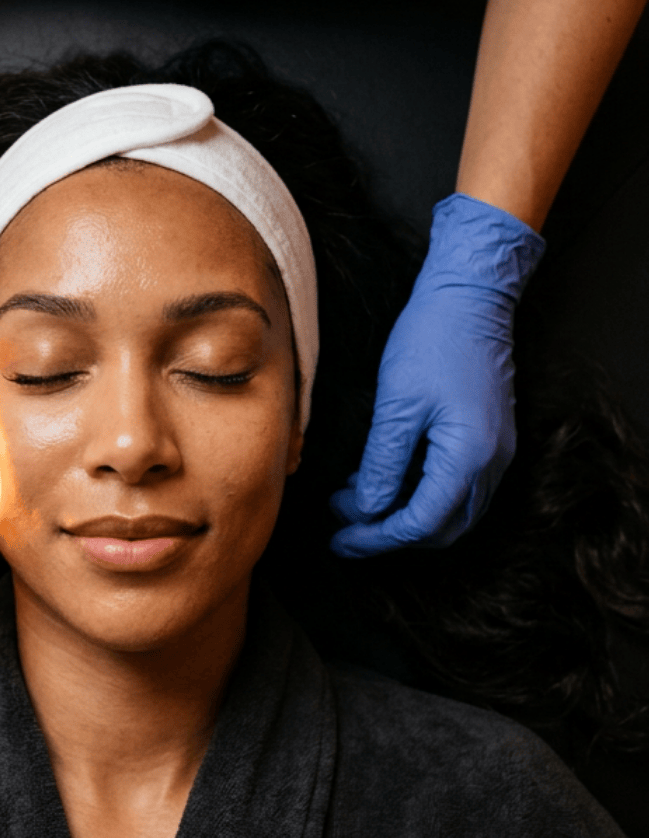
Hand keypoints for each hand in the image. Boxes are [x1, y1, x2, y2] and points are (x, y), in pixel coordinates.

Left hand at [329, 193, 544, 556]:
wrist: (471, 296)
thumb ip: (383, 463)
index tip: (341, 540)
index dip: (377, 538)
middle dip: (389, 534)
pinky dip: (419, 493)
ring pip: (450, 510)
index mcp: (469, 457)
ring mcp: (495, 452)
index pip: (422, 522)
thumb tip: (367, 510)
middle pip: (441, 527)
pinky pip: (456, 485)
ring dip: (403, 514)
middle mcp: (492, 464)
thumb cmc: (433, 339)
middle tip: (344, 531)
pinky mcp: (487, 438)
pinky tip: (381, 480)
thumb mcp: (397, 405)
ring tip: (354, 504)